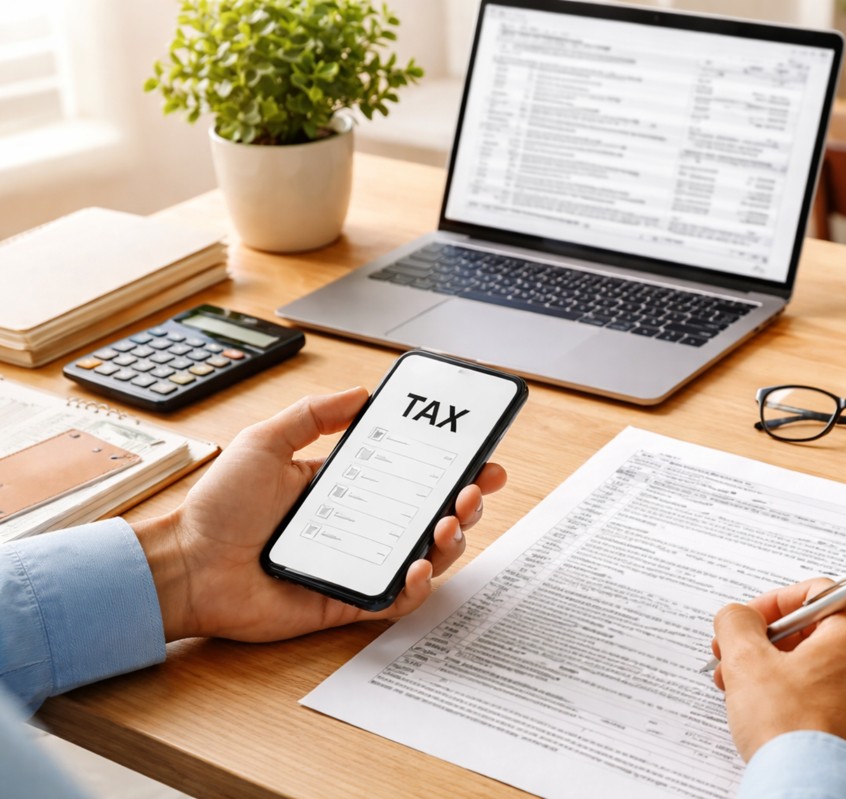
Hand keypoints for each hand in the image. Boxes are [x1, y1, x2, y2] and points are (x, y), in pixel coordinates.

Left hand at [132, 387, 506, 642]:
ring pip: (426, 555)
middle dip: (466, 500)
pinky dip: (417, 586)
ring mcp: (359, 564)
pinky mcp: (348, 602)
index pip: (414, 474)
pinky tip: (419, 566)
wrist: (186, 566)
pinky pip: (396, 599)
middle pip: (432, 514)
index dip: (452, 466)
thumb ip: (312, 414)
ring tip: (450, 521)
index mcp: (348, 487)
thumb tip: (360, 393)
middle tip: (472, 488)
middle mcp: (361, 526)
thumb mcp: (265, 442)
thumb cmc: (217, 508)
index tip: (479, 453)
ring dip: (452, 539)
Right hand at [711, 579, 845, 773]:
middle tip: (736, 659)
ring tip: (745, 691)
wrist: (817, 794)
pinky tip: (774, 716)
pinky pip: (838, 698)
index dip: (768, 606)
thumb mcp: (747, 662)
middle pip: (818, 631)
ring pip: (825, 667)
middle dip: (769, 644)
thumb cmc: (794, 732)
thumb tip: (737, 616)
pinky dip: (804, 699)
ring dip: (781, 672)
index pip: (813, 593)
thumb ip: (736, 622)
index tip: (744, 624)